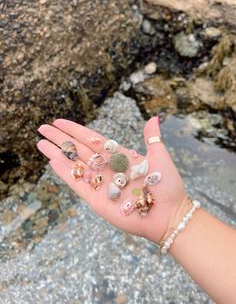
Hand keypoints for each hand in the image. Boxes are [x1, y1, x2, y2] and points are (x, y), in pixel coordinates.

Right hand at [37, 117, 186, 243]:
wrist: (169, 215)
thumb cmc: (167, 186)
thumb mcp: (160, 156)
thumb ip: (151, 138)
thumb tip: (153, 118)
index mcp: (119, 156)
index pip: (92, 139)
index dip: (75, 130)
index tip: (59, 121)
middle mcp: (106, 168)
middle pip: (78, 150)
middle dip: (61, 139)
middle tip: (43, 128)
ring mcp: (100, 184)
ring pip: (74, 165)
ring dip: (57, 154)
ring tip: (41, 143)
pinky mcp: (97, 200)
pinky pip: (77, 184)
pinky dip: (65, 173)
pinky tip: (52, 161)